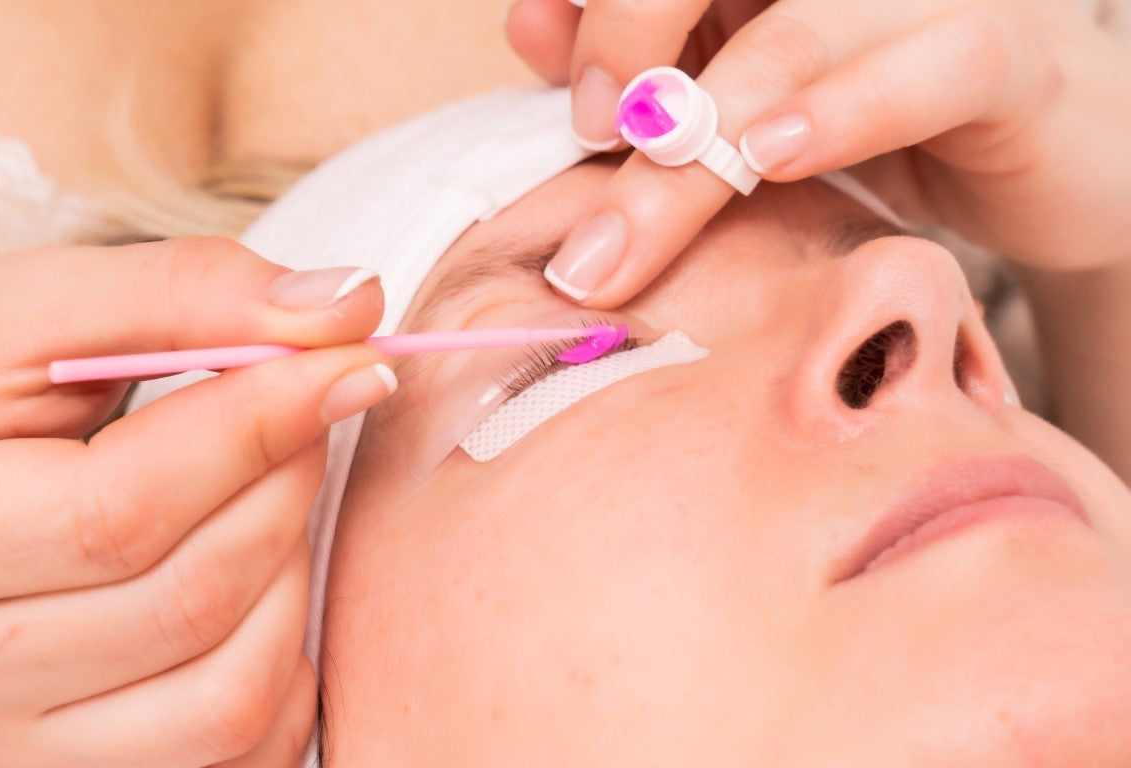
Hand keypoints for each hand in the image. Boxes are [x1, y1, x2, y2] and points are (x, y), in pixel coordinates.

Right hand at [0, 238, 392, 767]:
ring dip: (288, 572)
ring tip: (264, 492)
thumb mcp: (40, 319)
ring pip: (226, 690)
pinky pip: (240, 748)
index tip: (353, 364)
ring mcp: (23, 748)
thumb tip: (351, 306)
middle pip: (189, 599)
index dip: (261, 427)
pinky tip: (254, 580)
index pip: (123, 510)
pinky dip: (285, 661)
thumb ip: (184, 294)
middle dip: (283, 486)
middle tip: (305, 413)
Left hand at [508, 0, 1130, 304]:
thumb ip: (642, 68)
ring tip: (637, 207)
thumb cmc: (871, 135)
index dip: (600, 10)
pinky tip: (772, 156)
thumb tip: (530, 26)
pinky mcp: (1005, 54)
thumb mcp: (734, 105)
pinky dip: (842, 113)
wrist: (1036, 167)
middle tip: (586, 138)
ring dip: (703, 130)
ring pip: (794, 38)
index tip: (562, 97)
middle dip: (628, 46)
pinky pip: (926, 69)